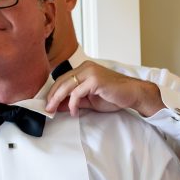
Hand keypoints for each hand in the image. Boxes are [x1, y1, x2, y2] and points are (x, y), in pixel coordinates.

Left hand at [45, 61, 163, 116]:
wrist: (133, 94)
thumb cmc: (115, 96)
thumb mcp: (90, 100)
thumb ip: (75, 101)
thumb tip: (59, 106)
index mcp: (84, 69)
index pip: (63, 79)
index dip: (53, 92)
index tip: (47, 104)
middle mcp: (86, 67)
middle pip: (62, 81)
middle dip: (52, 96)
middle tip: (46, 109)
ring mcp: (90, 72)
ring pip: (67, 86)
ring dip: (58, 100)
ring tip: (54, 111)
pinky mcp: (95, 80)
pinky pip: (77, 93)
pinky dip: (73, 104)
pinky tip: (74, 112)